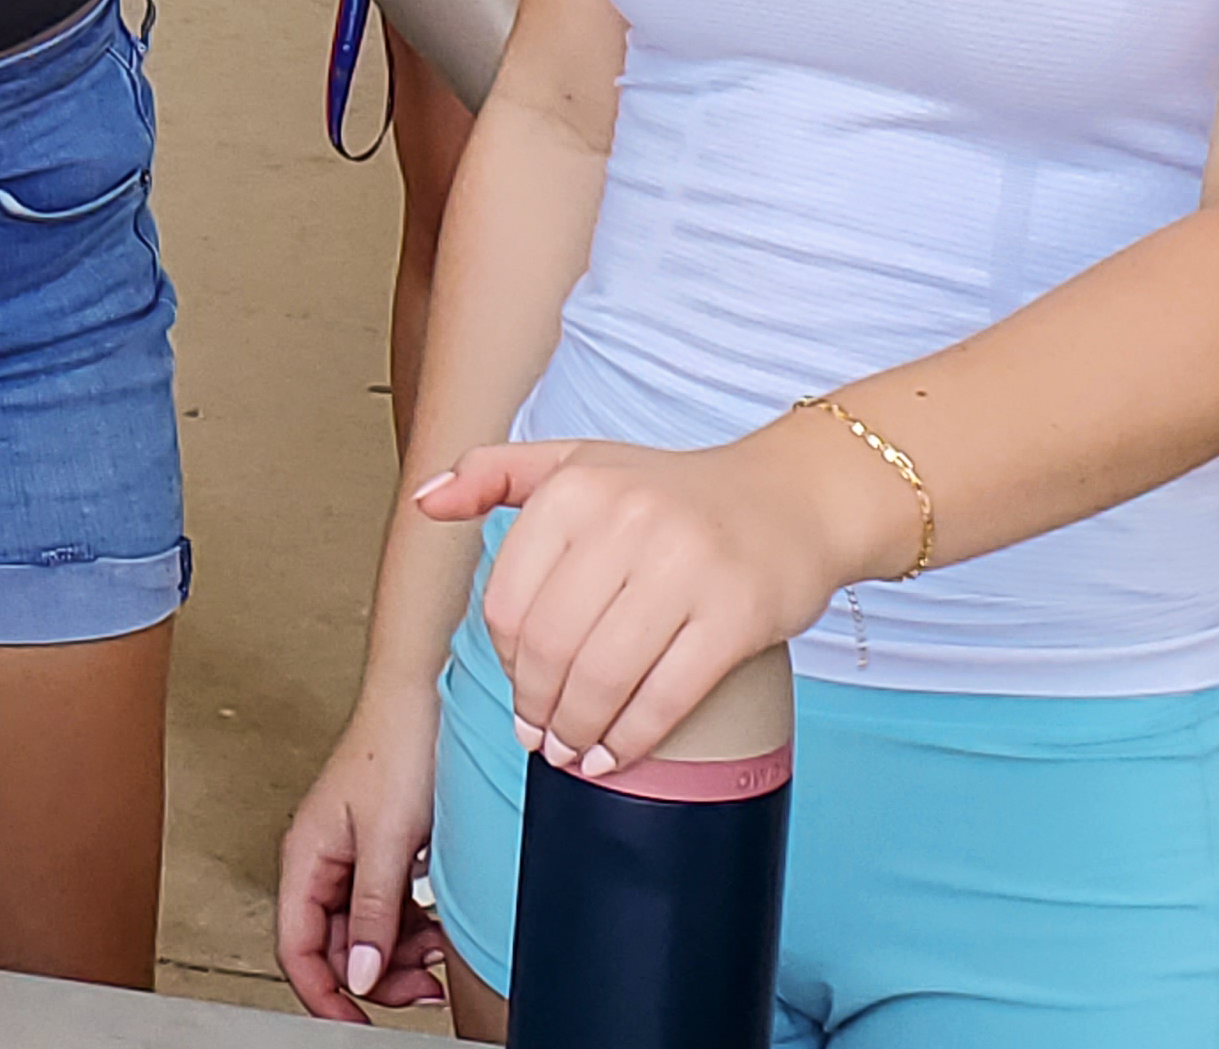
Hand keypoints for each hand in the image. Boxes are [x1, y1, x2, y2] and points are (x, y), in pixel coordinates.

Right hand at [274, 682, 451, 1020]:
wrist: (426, 699)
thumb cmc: (397, 746)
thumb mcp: (385, 840)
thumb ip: (371, 912)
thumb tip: (359, 974)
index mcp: (306, 855)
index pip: (296, 946)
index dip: (320, 993)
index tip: (353, 1021)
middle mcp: (322, 860)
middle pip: (334, 946)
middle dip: (374, 976)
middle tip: (420, 990)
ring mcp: (352, 857)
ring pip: (365, 933)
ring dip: (400, 956)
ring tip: (436, 962)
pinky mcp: (381, 852)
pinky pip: (388, 911)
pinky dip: (412, 930)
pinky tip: (436, 933)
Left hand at [417, 429, 872, 775]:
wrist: (793, 498)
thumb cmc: (674, 491)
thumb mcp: (578, 461)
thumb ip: (492, 473)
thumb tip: (425, 502)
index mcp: (577, 487)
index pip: (509, 598)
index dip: (505, 659)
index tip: (516, 684)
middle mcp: (627, 520)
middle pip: (551, 645)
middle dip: (535, 705)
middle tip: (536, 733)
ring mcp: (685, 568)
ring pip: (603, 676)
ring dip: (576, 731)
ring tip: (570, 751)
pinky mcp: (736, 615)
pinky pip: (668, 695)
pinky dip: (632, 739)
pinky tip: (615, 756)